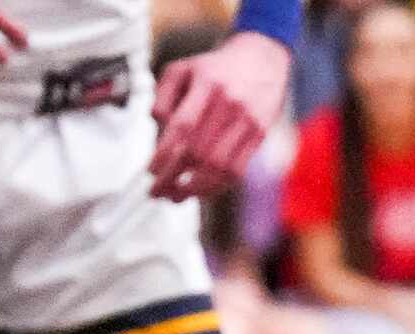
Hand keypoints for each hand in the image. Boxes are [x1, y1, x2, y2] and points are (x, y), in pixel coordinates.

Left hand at [152, 34, 289, 201]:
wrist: (264, 56)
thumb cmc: (217, 68)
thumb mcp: (182, 68)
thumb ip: (162, 95)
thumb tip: (158, 125)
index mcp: (208, 84)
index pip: (182, 127)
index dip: (163, 155)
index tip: (151, 171)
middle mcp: (230, 102)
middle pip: (198, 152)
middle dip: (172, 178)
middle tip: (156, 191)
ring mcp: (248, 119)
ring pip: (219, 166)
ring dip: (193, 188)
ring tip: (175, 196)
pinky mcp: (260, 132)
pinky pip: (238, 168)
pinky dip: (216, 186)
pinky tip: (200, 190)